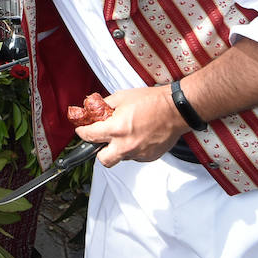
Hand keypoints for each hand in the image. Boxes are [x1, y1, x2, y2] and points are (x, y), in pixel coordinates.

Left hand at [74, 86, 188, 167]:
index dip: (82, 132)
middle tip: (102, 140)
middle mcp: (126, 145)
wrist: (176, 110)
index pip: (90, 136)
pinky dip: (133, 148)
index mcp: (116, 129)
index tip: (82, 130)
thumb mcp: (122, 97)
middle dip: (99, 151)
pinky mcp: (149, 157)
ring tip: (126, 133)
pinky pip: (135, 156)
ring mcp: (138, 153)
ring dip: (118, 148)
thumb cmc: (151, 101)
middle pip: (103, 160)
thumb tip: (94, 110)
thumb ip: (105, 105)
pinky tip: (139, 136)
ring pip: (120, 157)